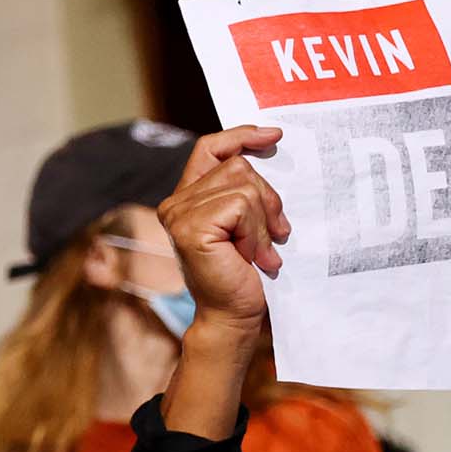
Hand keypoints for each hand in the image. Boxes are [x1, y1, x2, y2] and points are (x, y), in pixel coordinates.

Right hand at [156, 125, 289, 336]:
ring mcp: (179, 214)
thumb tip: (270, 150)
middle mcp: (176, 202)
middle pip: (237, 166)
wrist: (234, 316)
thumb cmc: (245, 274)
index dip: (240, 136)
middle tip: (274, 235)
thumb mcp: (248, 223)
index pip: (209, 148)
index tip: (273, 135)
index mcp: (188, 198)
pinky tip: (254, 257)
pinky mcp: (189, 227)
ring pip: (244, 186)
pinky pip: (241, 206)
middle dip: (267, 199)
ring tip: (261, 251)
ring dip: (263, 221)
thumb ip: (245, 192)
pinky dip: (257, 232)